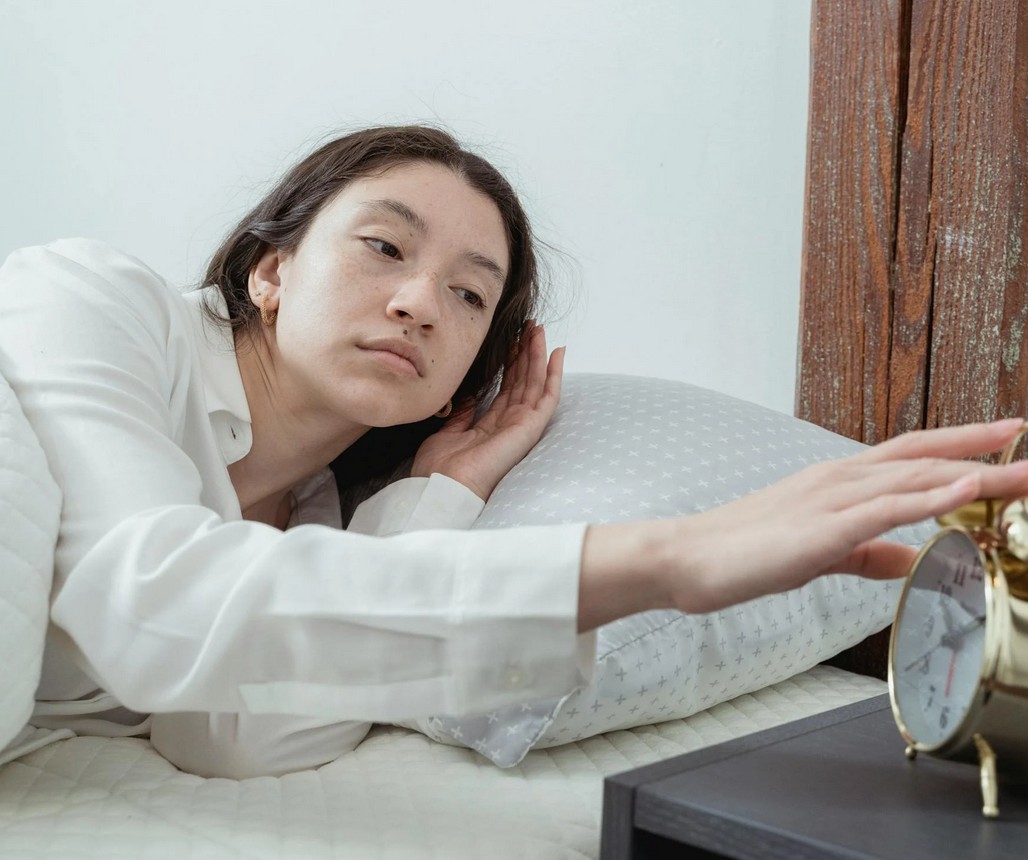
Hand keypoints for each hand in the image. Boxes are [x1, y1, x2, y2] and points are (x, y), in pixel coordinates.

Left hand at [411, 321, 564, 500]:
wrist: (442, 488)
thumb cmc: (440, 469)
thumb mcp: (448, 431)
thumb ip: (463, 412)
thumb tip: (469, 393)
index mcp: (490, 427)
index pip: (505, 389)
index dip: (509, 363)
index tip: (510, 339)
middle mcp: (509, 425)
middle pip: (523, 382)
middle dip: (526, 352)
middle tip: (528, 326)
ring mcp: (522, 426)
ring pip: (536, 383)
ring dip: (539, 354)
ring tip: (539, 329)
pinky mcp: (530, 428)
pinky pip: (548, 397)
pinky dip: (554, 374)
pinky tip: (557, 352)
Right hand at [579, 418, 1027, 630]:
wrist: (686, 558)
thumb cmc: (740, 554)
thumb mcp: (815, 553)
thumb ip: (865, 552)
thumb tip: (909, 557)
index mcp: (834, 482)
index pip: (909, 457)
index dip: (959, 446)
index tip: (1004, 440)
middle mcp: (837, 479)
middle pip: (922, 457)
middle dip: (981, 449)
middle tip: (1027, 441)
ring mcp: (829, 499)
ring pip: (913, 477)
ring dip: (974, 470)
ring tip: (1022, 468)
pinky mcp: (821, 527)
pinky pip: (886, 507)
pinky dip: (932, 495)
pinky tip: (970, 485)